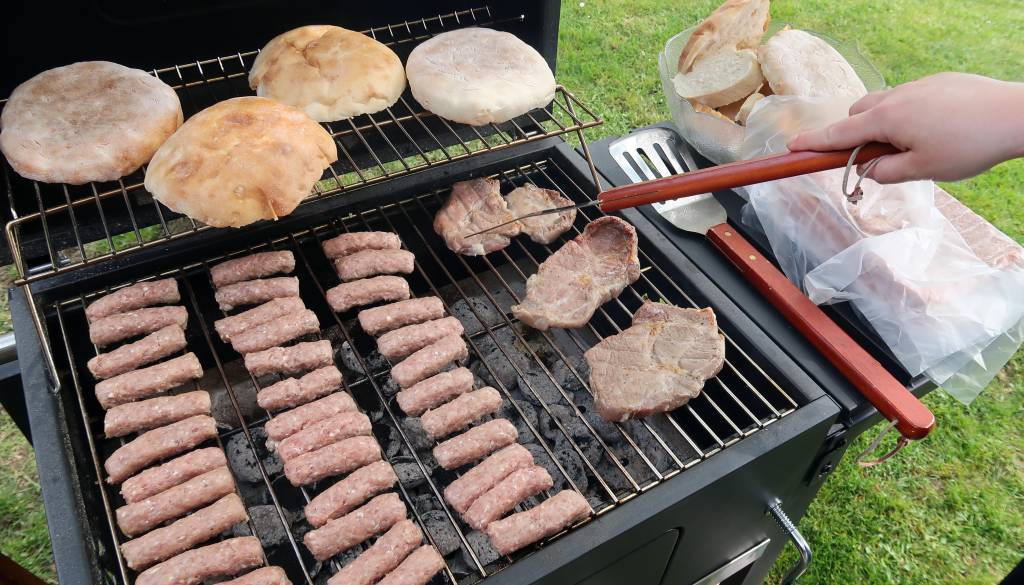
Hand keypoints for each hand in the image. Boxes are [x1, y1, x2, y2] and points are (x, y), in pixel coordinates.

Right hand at [787, 73, 1023, 182]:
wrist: (1014, 115)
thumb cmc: (968, 146)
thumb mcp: (921, 170)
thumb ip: (885, 172)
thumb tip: (869, 169)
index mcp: (886, 120)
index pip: (838, 134)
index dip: (813, 143)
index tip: (791, 148)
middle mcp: (896, 97)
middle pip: (858, 113)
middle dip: (855, 133)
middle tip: (875, 158)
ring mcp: (918, 86)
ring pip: (885, 104)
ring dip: (884, 124)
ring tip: (912, 146)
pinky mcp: (939, 82)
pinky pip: (910, 97)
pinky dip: (909, 114)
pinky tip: (938, 131)